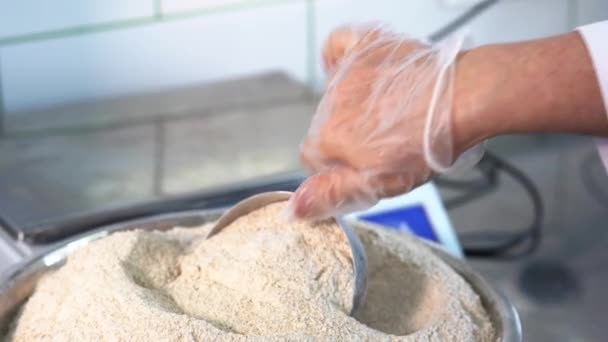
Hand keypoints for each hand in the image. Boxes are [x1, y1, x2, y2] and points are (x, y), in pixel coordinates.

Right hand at [287, 25, 466, 220]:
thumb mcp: (377, 184)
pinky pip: (338, 47)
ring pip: (334, 95)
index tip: (360, 170)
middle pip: (325, 128)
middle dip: (347, 140)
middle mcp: (330, 104)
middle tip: (383, 145)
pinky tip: (352, 71)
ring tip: (387, 115)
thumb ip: (331, 194)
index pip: (312, 160)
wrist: (462, 99)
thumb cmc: (426, 145)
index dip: (335, 169)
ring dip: (352, 107)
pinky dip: (338, 58)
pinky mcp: (367, 49)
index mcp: (328, 139)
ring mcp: (347, 73)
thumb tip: (293, 208)